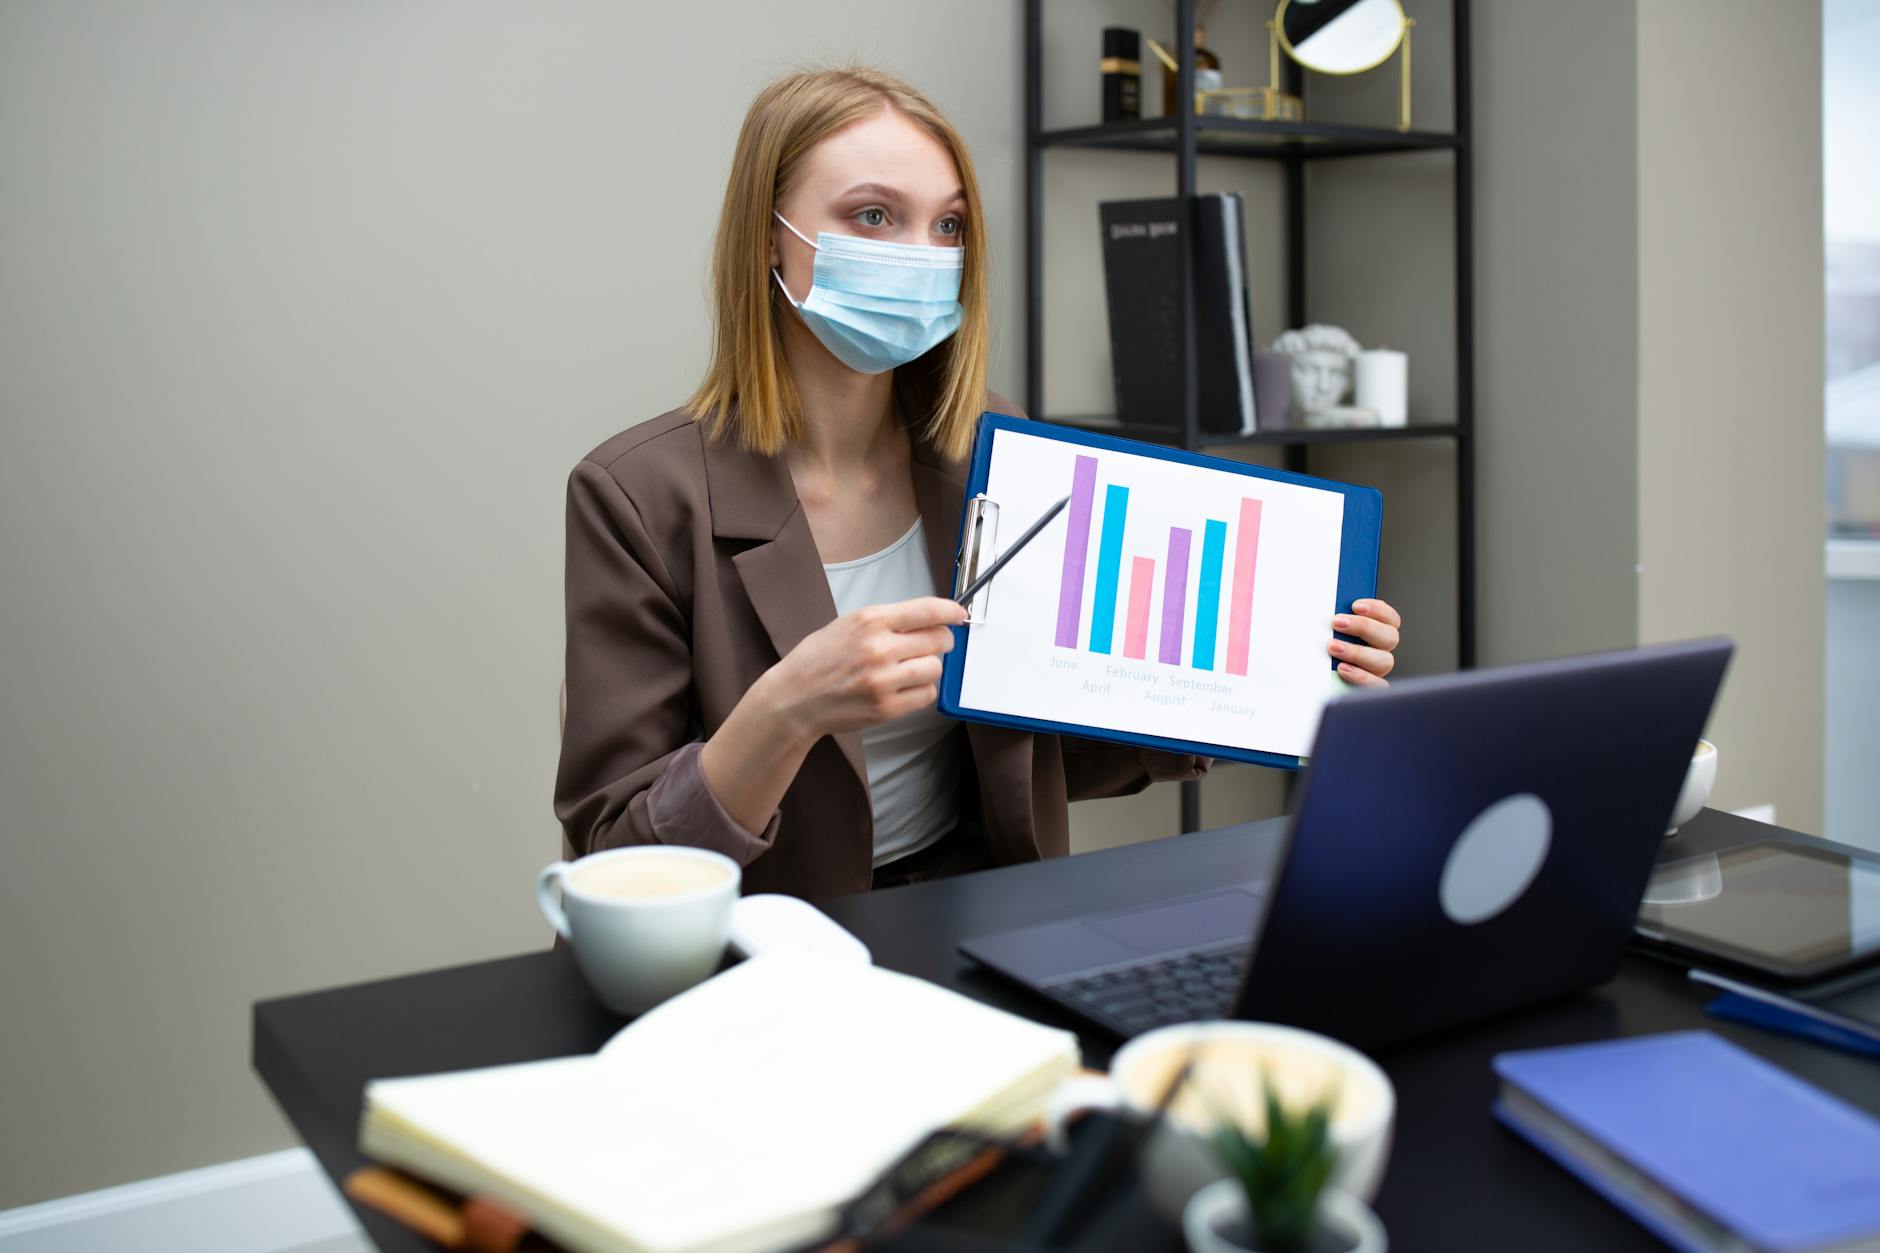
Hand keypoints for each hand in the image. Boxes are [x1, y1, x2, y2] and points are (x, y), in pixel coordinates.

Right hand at [758, 596, 967, 737]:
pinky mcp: (886, 708)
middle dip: (941, 641)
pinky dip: (922, 689)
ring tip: (909, 668)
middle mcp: (879, 648)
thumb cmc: (817, 661)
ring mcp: (883, 680)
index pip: (927, 610)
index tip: (958, 614)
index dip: (950, 611)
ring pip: (935, 668)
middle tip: (932, 645)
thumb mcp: (847, 625)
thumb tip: (926, 619)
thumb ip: (886, 621)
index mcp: (869, 621)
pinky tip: (905, 686)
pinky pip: (926, 694)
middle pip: (938, 640)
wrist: (793, 699)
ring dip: (929, 667)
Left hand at [1329, 597, 1401, 686]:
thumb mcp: (1326, 627)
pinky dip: (1360, 675)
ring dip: (1358, 652)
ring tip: (1333, 647)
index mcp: (1377, 632)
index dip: (1377, 610)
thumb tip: (1328, 604)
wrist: (1309, 675)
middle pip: (1390, 637)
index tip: (1355, 605)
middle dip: (1364, 627)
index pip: (1391, 619)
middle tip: (1337, 622)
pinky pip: (1376, 684)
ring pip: (1384, 660)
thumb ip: (1336, 616)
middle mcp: (1381, 650)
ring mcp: (1377, 670)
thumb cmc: (1320, 646)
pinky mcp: (1371, 687)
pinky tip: (1342, 668)